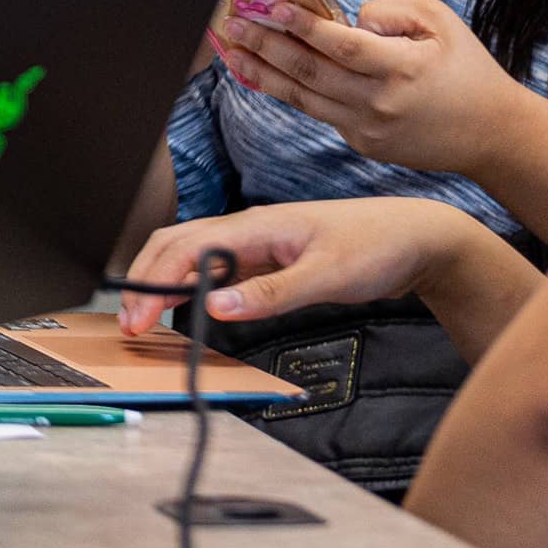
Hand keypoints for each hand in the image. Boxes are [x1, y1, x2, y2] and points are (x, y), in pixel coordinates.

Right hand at [116, 196, 486, 336]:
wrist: (417, 236)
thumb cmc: (378, 246)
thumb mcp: (326, 275)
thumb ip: (270, 293)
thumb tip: (216, 307)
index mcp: (256, 225)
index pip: (186, 249)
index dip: (154, 282)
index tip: (137, 318)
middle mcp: (249, 230)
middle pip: (177, 244)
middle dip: (146, 278)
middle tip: (130, 322)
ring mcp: (258, 243)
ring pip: (193, 255)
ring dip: (165, 281)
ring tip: (148, 317)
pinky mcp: (269, 259)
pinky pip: (217, 269)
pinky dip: (192, 286)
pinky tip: (191, 309)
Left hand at [216, 0, 531, 175]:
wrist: (492, 135)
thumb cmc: (467, 69)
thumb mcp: (441, 22)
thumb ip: (391, 12)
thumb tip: (349, 20)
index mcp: (401, 69)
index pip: (341, 46)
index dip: (303, 27)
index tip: (271, 7)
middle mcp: (378, 103)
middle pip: (311, 73)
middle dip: (266, 47)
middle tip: (233, 24)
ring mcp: (367, 129)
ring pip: (304, 98)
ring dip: (264, 73)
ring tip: (232, 51)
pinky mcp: (362, 143)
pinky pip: (319, 112)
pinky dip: (289, 93)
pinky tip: (264, 75)